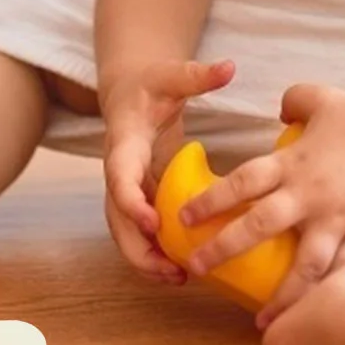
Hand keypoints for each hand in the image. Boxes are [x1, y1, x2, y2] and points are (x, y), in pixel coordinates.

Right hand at [100, 58, 234, 282]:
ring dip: (145, 257)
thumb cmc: (151, 84)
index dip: (131, 201)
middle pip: (116, 216)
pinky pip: (138, 231)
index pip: (118, 175)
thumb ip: (197, 74)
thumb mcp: (171, 74)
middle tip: (169, 268)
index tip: (153, 222)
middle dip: (137, 246)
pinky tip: (180, 270)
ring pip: (124, 231)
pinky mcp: (139, 197)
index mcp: (124, 142)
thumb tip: (229, 66)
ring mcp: (126, 187)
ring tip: (177, 278)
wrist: (130, 92)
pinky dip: (153, 252)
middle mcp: (118, 170)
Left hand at [177, 84, 344, 323]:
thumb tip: (278, 112)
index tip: (183, 217)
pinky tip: (311, 316)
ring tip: (261, 322)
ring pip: (306, 266)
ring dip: (282, 296)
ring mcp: (337, 220)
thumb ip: (291, 102)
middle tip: (196, 267)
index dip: (211, 200)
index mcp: (293, 163)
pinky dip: (324, 293)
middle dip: (224, 249)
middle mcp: (310, 196)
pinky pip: (341, 271)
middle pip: (260, 226)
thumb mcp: (318, 98)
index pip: (243, 182)